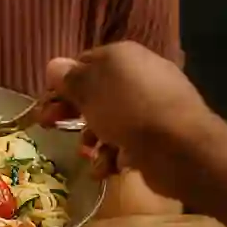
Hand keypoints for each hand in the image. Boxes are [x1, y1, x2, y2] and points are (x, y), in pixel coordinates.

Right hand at [38, 42, 214, 190]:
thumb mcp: (89, 90)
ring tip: (87, 154)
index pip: (84, 63)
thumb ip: (69, 78)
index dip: (62, 83)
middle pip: (96, 93)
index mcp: (123, 57)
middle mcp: (140, 76)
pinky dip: (115, 155)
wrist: (181, 147)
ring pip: (111, 120)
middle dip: (72, 112)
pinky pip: (130, 141)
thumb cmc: (127, 110)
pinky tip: (107, 168)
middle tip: (49, 126)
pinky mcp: (161, 135)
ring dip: (93, 139)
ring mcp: (153, 106)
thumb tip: (54, 65)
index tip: (46, 103)